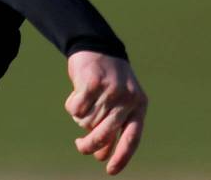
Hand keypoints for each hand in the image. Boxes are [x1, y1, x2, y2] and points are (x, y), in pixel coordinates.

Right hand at [65, 51, 146, 174]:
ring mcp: (110, 89)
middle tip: (80, 146)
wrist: (97, 43)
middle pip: (104, 134)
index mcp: (139, 105)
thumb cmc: (108, 78)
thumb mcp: (121, 100)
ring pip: (87, 121)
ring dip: (80, 115)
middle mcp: (127, 98)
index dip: (121, 157)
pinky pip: (76, 108)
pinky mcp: (92, 82)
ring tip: (84, 101)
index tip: (109, 170)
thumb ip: (115, 124)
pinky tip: (76, 93)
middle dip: (90, 145)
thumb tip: (101, 156)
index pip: (132, 139)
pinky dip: (72, 104)